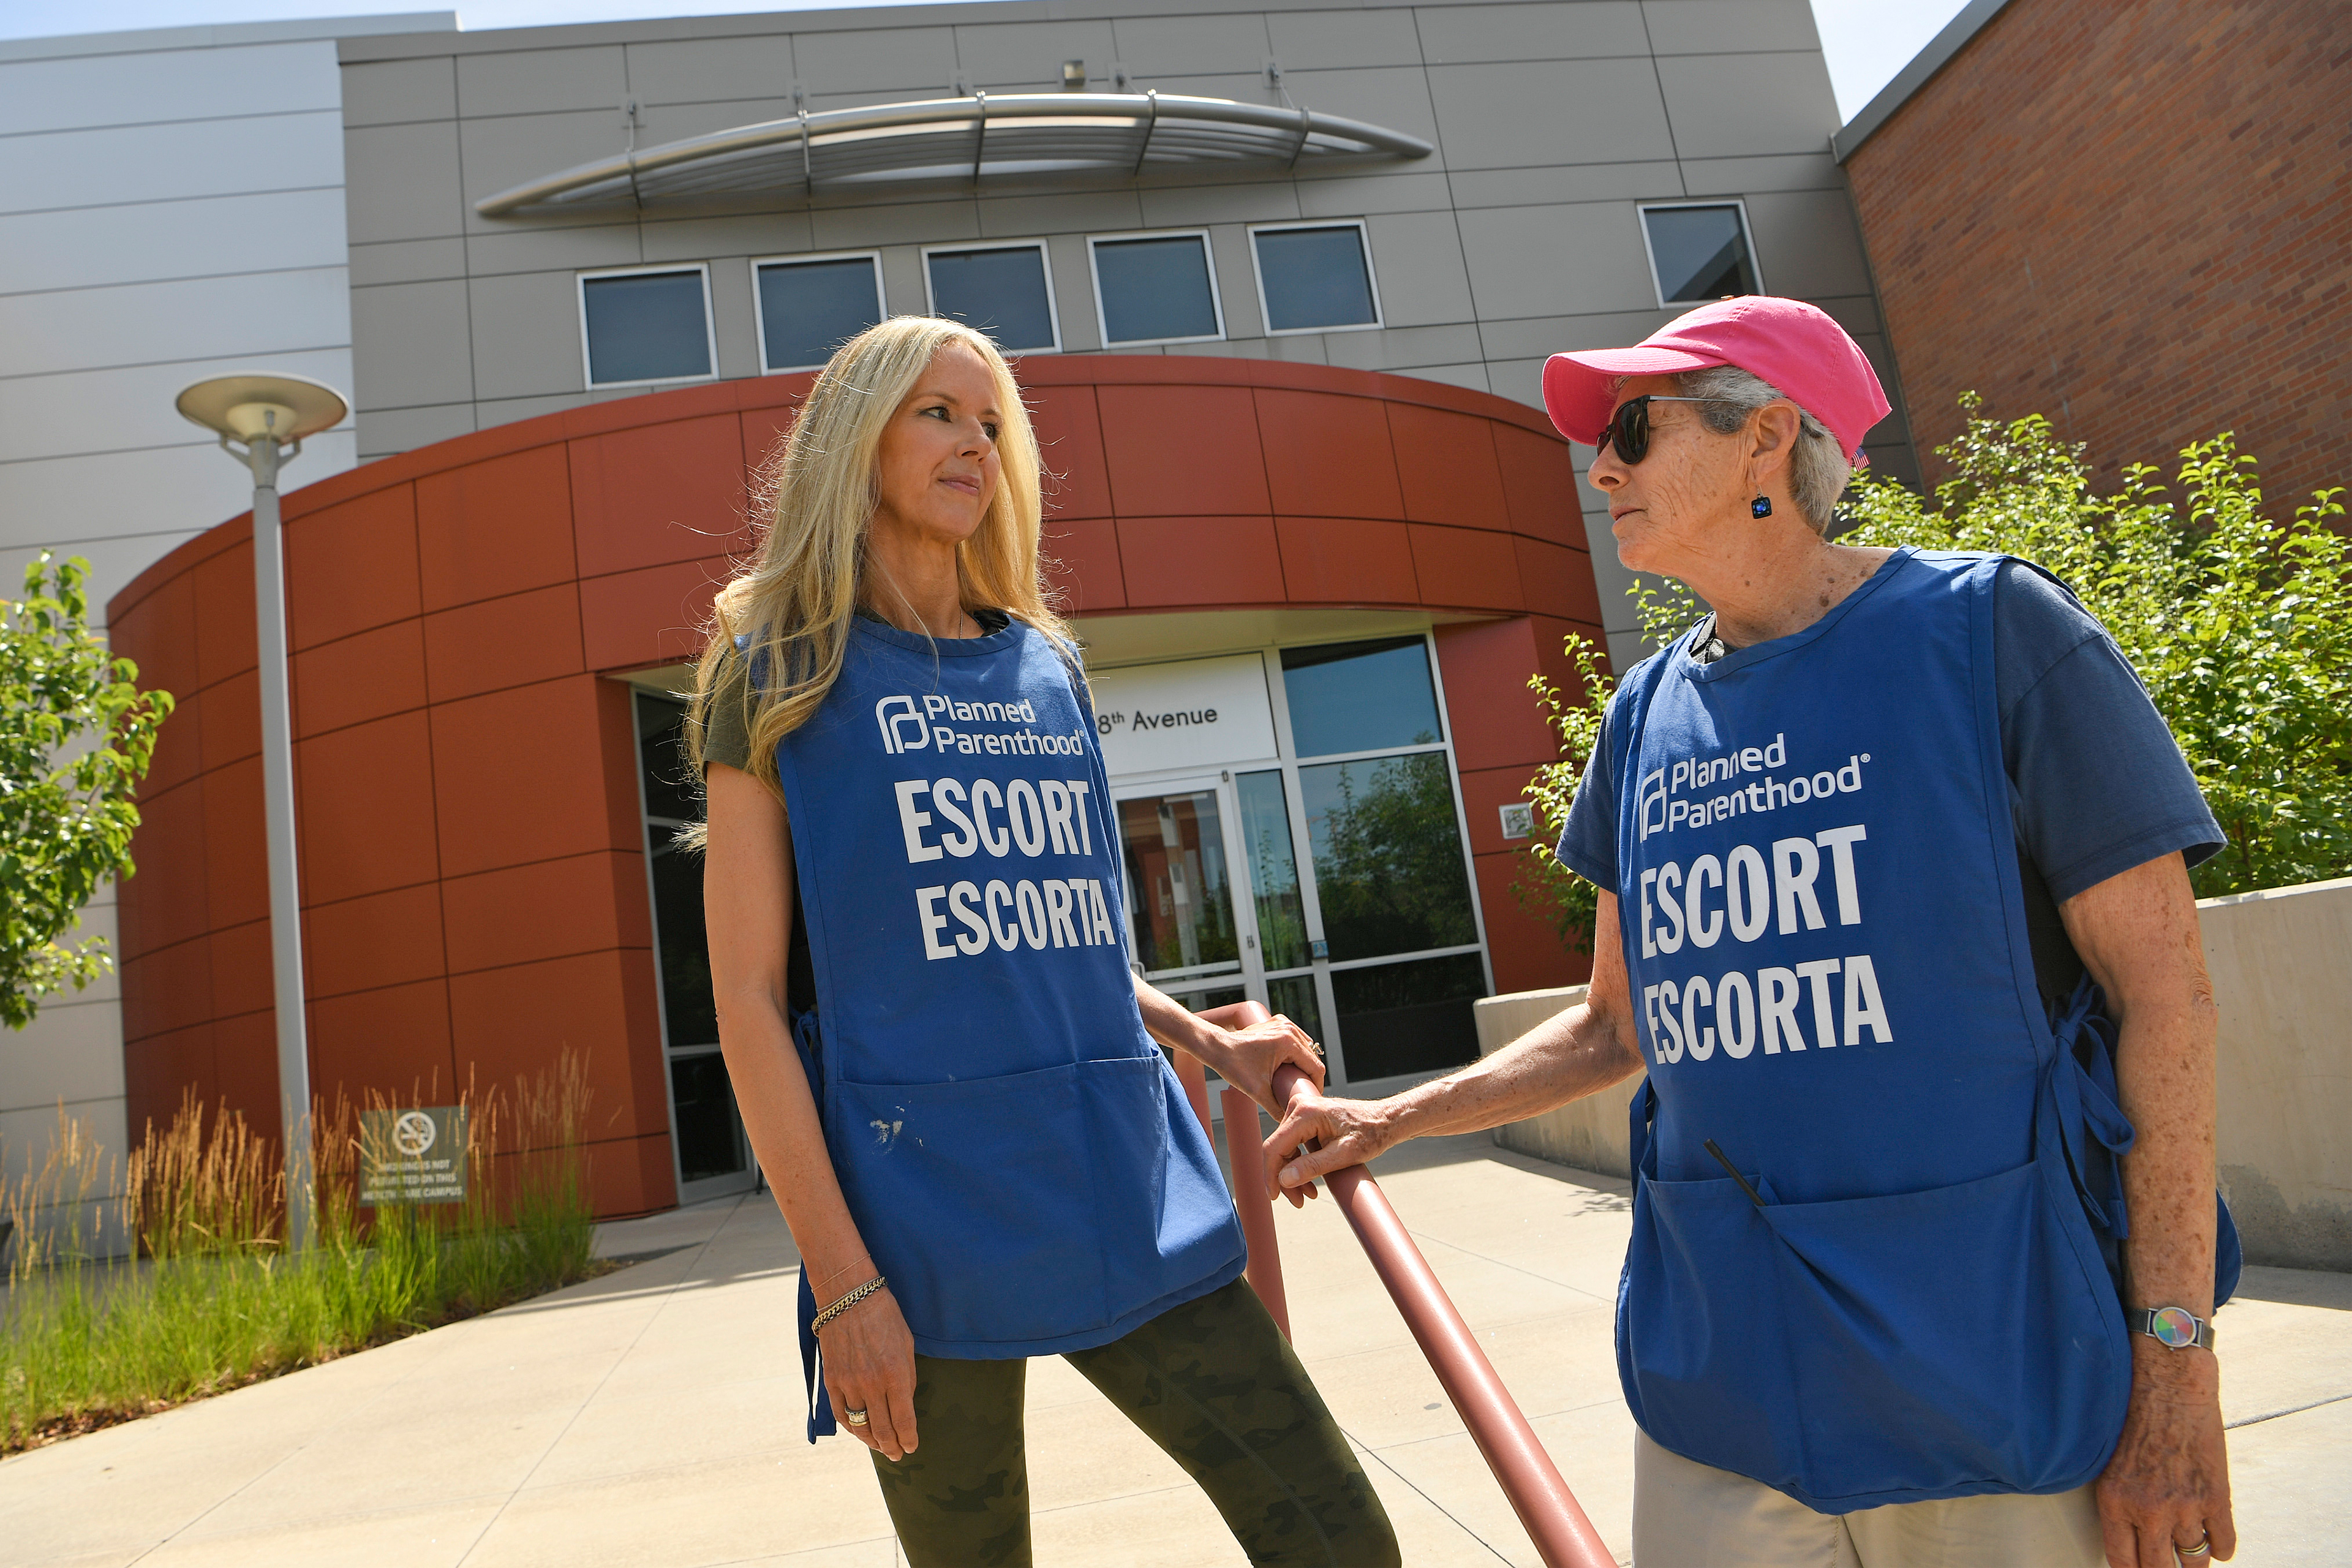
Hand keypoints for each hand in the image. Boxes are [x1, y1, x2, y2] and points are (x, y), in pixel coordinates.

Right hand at [820, 1283, 919, 1461]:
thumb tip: (905, 1405)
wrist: (849, 1296)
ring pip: (860, 1425)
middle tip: (897, 1454)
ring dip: (871, 1441)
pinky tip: (859, 1431)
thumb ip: (906, 1378)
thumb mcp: (906, 1345)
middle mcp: (871, 1383)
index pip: (903, 1419)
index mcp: (895, 1374)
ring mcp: (848, 1383)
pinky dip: (850, 1427)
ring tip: (880, 1447)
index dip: (909, 1438)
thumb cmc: (884, 1316)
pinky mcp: (831, 1379)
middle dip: (892, 1446)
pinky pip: (840, 1412)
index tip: (911, 1447)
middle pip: (882, 1429)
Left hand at [1206, 1012, 1325, 1115]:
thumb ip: (1276, 1108)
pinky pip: (1296, 1040)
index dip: (1316, 1086)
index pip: (1316, 1068)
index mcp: (1289, 1042)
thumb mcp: (1258, 1092)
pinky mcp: (1277, 1023)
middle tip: (1301, 1093)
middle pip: (1312, 1058)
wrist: (1217, 1048)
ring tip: (1295, 1081)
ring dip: (1303, 1064)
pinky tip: (1289, 1067)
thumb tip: (1289, 1121)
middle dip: (1308, 1076)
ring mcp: (1283, 1023)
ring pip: (1305, 1049)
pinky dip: (1295, 1053)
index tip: (1310, 1099)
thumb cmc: (1234, 1066)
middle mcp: (1289, 1029)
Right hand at [1262, 1088, 1396, 1207]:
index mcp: (1305, 1113)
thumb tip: (1284, 1179)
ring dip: (1291, 1174)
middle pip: (1277, 1149)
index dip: (1270, 1175)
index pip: (1274, 1147)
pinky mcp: (1305, 1118)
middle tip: (1299, 1202)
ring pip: (1283, 1149)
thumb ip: (1312, 1166)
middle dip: (1284, 1178)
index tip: (1275, 1196)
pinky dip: (1298, 1164)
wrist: (1385, 1120)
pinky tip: (1309, 1182)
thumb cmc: (1370, 1134)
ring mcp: (1301, 1110)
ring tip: (1308, 1195)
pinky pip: (1293, 1144)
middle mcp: (1299, 1107)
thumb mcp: (1343, 1155)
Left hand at [2096, 1340, 2233, 1564]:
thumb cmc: (2133, 1414)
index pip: (2122, 1561)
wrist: (2169, 1383)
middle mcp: (2149, 1510)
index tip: (2141, 1567)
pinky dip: (2220, 1547)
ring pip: (2194, 1560)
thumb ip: (2120, 1500)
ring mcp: (2185, 1507)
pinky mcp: (2216, 1497)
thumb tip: (2131, 1536)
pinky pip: (2224, 1545)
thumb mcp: (2110, 1460)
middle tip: (2166, 1563)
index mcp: (2115, 1501)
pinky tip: (2213, 1539)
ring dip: (2192, 1558)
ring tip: (2189, 1550)